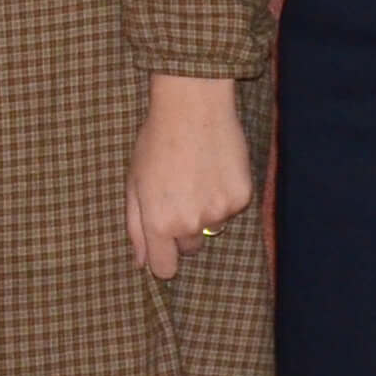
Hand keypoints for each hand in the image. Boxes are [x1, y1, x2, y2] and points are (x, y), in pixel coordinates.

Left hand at [127, 74, 254, 280]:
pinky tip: (215, 168)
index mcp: (160, 223)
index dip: (163, 258)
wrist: (193, 105)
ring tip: (197, 175)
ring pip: (212, 227)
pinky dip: (224, 194)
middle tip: (179, 194)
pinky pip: (232, 208)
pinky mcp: (242, 197)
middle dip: (184, 229)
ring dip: (206, 210)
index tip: (164, 244)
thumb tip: (141, 261)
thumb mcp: (134, 182)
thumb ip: (135, 226)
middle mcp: (191, 223)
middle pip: (190, 248)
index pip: (165, 269)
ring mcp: (219, 211)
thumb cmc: (156, 141)